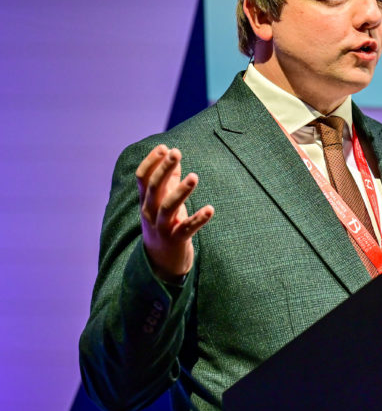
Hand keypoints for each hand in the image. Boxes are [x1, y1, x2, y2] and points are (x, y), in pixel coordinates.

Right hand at [135, 145, 213, 280]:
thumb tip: (173, 155)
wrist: (161, 263)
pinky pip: (187, 228)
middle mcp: (150, 213)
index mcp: (146, 201)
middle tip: (176, 152)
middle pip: (154, 188)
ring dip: (181, 191)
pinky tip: (210, 209)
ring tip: (194, 176)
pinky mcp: (175, 240)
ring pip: (168, 207)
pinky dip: (198, 219)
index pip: (142, 178)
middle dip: (164, 169)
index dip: (152, 162)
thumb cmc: (164, 226)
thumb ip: (169, 180)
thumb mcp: (163, 203)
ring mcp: (161, 227)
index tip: (164, 147)